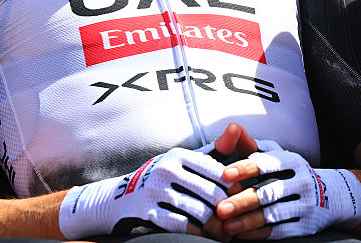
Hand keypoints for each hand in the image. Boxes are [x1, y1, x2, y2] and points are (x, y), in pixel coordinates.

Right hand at [58, 146, 228, 238]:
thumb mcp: (183, 162)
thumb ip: (212, 151)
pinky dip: (197, 233)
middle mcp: (167, 169)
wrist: (118, 198)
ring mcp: (155, 191)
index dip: (233, 188)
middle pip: (210, 193)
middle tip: (237, 223)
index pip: (217, 171)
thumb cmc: (161, 179)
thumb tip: (235, 128)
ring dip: (215, 226)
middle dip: (227, 211)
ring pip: (198, 211)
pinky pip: (180, 225)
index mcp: (179, 155)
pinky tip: (204, 237)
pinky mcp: (146, 212)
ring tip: (225, 234)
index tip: (242, 200)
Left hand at [215, 143, 360, 238]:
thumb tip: (231, 129)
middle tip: (221, 209)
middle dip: (243, 201)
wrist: (332, 194)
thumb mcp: (277, 155)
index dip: (245, 169)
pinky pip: (280, 231)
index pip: (267, 164)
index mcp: (293, 162)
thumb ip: (251, 145)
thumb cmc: (292, 173)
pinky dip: (260, 233)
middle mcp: (301, 182)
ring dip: (249, 221)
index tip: (226, 174)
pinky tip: (242, 234)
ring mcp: (306, 205)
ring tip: (228, 226)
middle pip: (269, 192)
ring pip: (274, 214)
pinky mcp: (306, 225)